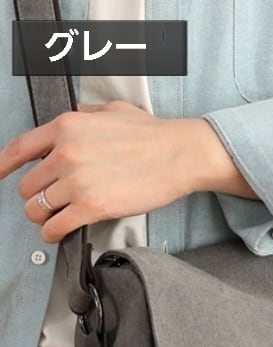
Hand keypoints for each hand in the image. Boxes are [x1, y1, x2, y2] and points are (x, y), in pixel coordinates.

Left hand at [0, 101, 256, 242]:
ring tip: (53, 219)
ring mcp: (77, 181)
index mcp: (66, 127)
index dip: (4, 166)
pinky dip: (52, 233)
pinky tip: (56, 234)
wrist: (179, 155)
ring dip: (43, 217)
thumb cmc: (154, 135)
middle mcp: (65, 153)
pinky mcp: (93, 207)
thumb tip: (77, 116)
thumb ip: (86, 114)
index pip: (20, 149)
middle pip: (28, 184)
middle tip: (48, 202)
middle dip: (35, 196)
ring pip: (38, 208)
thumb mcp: (113, 110)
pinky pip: (56, 226)